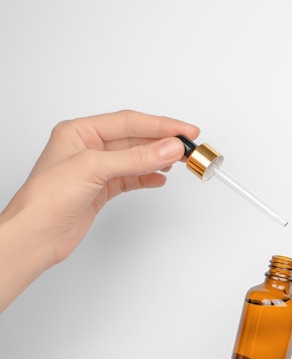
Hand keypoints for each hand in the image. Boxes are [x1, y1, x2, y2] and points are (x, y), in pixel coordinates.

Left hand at [0, 110, 198, 310]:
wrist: (36, 236)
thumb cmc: (46, 199)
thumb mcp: (93, 168)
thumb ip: (134, 158)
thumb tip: (167, 149)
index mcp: (79, 131)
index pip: (128, 122)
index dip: (160, 125)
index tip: (184, 131)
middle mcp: (88, 147)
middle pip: (134, 139)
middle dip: (162, 142)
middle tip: (189, 146)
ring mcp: (95, 170)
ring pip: (135, 159)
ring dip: (158, 160)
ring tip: (180, 162)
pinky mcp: (101, 190)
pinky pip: (131, 179)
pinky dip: (147, 178)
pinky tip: (160, 178)